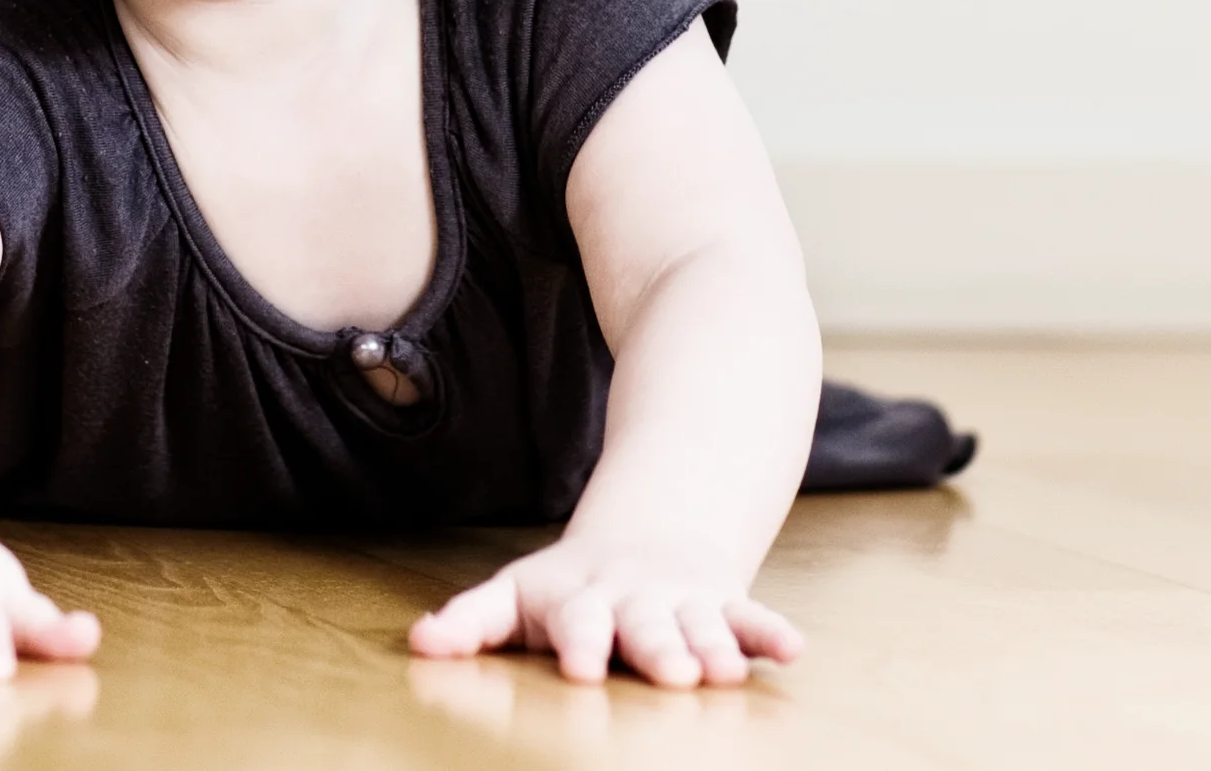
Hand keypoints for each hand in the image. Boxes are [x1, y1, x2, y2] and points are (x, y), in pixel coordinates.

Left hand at [407, 533, 802, 687]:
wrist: (643, 535)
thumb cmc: (566, 587)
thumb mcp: (514, 597)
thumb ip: (470, 621)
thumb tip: (418, 643)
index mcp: (579, 601)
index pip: (577, 622)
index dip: (581, 642)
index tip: (583, 670)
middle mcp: (634, 603)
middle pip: (646, 625)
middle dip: (658, 648)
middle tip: (673, 676)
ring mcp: (682, 602)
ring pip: (701, 624)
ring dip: (715, 646)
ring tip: (728, 671)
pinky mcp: (723, 605)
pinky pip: (749, 618)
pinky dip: (768, 632)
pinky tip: (791, 650)